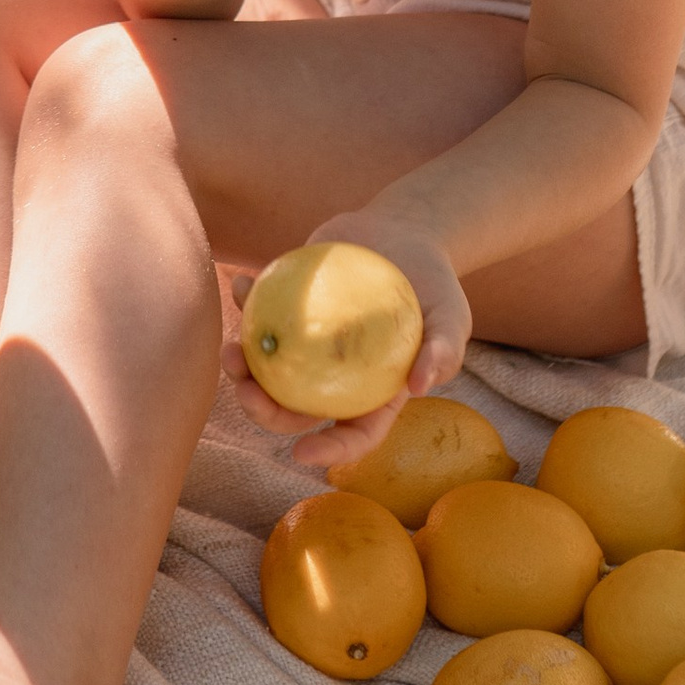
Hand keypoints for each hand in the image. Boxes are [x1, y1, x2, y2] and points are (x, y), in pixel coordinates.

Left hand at [222, 220, 471, 478]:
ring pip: (268, 369)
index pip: (353, 434)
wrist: (405, 232)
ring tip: (231, 348)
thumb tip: (419, 386)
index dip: (329, 450)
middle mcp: (335, 377)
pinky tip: (241, 284)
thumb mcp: (452, 316)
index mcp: (373, 393)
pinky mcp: (291, 308)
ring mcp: (308, 344)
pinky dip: (247, 302)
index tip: (300, 452)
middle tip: (247, 389)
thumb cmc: (435, 283)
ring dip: (242, 367)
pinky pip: (262, 312)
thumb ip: (444, 350)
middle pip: (294, 410)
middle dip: (263, 411)